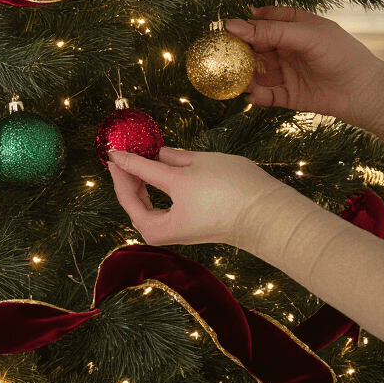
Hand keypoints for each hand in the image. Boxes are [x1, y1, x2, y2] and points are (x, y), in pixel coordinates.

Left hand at [107, 148, 298, 246]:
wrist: (272, 216)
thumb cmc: (232, 190)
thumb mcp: (192, 167)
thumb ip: (166, 159)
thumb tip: (155, 154)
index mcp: (157, 222)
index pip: (130, 186)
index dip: (121, 164)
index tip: (111, 149)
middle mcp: (163, 233)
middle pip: (132, 203)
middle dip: (125, 177)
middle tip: (121, 154)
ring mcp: (177, 233)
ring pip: (146, 208)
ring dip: (139, 184)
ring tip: (137, 161)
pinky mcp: (190, 229)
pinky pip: (163, 209)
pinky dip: (156, 192)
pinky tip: (158, 174)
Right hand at [222, 7, 383, 127]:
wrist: (365, 92)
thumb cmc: (341, 55)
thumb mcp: (305, 36)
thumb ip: (269, 32)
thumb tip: (231, 26)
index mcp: (296, 27)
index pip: (266, 19)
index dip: (248, 22)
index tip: (229, 27)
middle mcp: (288, 49)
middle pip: (256, 47)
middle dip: (240, 51)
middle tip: (223, 55)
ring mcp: (287, 72)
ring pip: (257, 72)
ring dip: (245, 75)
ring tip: (237, 78)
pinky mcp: (287, 95)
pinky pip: (265, 94)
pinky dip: (257, 95)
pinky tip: (254, 94)